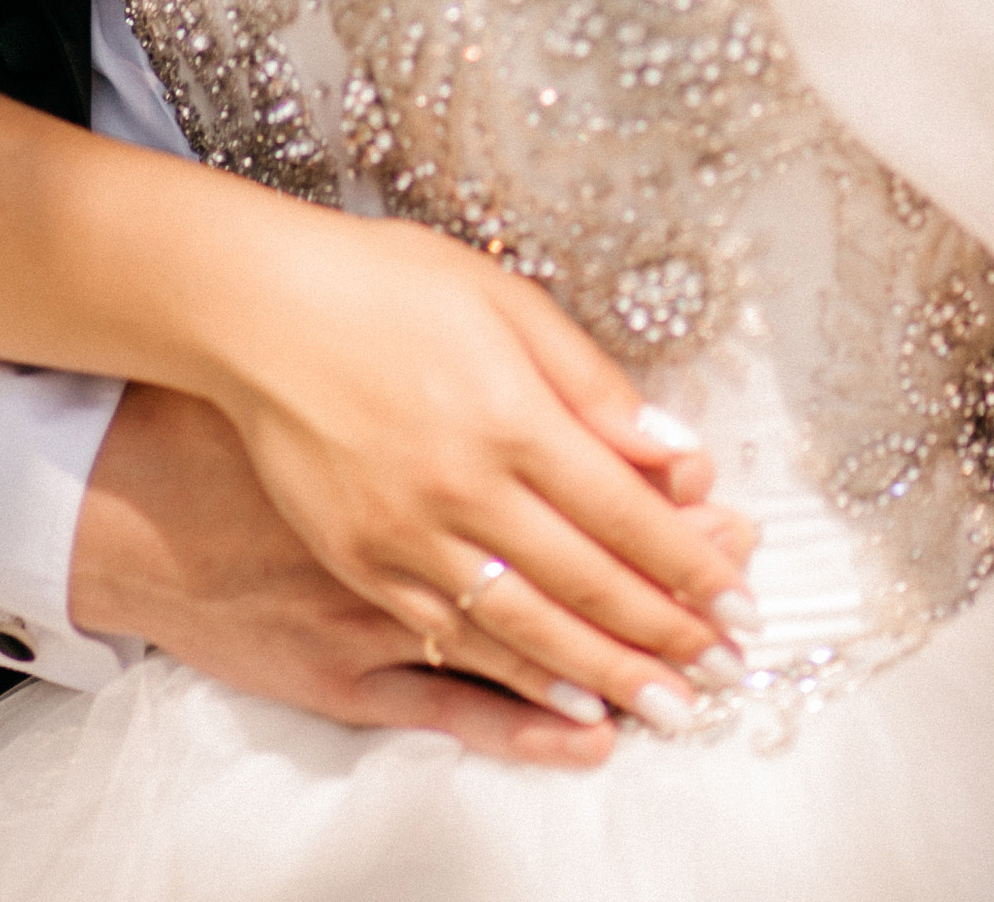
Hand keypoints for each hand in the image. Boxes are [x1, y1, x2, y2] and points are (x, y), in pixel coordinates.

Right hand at [189, 213, 758, 730]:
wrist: (254, 311)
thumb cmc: (382, 286)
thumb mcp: (501, 299)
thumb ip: (589, 381)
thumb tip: (673, 449)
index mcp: (508, 413)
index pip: (624, 510)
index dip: (691, 563)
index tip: (740, 598)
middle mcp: (464, 486)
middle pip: (588, 581)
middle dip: (669, 634)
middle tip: (726, 672)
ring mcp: (408, 537)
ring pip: (530, 629)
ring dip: (611, 675)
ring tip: (671, 708)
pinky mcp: (363, 566)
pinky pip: (454, 643)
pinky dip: (520, 683)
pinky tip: (571, 706)